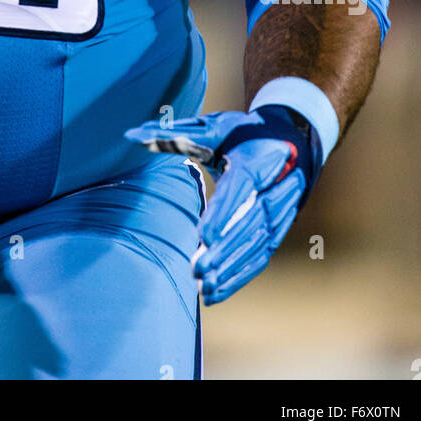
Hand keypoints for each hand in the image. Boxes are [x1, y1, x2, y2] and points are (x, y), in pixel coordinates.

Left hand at [125, 105, 321, 304]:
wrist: (290, 140)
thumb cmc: (242, 133)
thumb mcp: (214, 127)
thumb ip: (175, 135)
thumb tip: (131, 136)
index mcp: (258, 158)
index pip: (242, 188)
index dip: (225, 213)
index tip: (204, 236)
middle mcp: (276, 187)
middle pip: (251, 222)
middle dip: (224, 248)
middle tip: (196, 269)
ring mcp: (282, 212)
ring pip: (258, 244)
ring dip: (230, 267)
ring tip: (202, 286)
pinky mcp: (279, 230)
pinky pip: (261, 257)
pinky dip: (238, 276)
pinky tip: (215, 293)